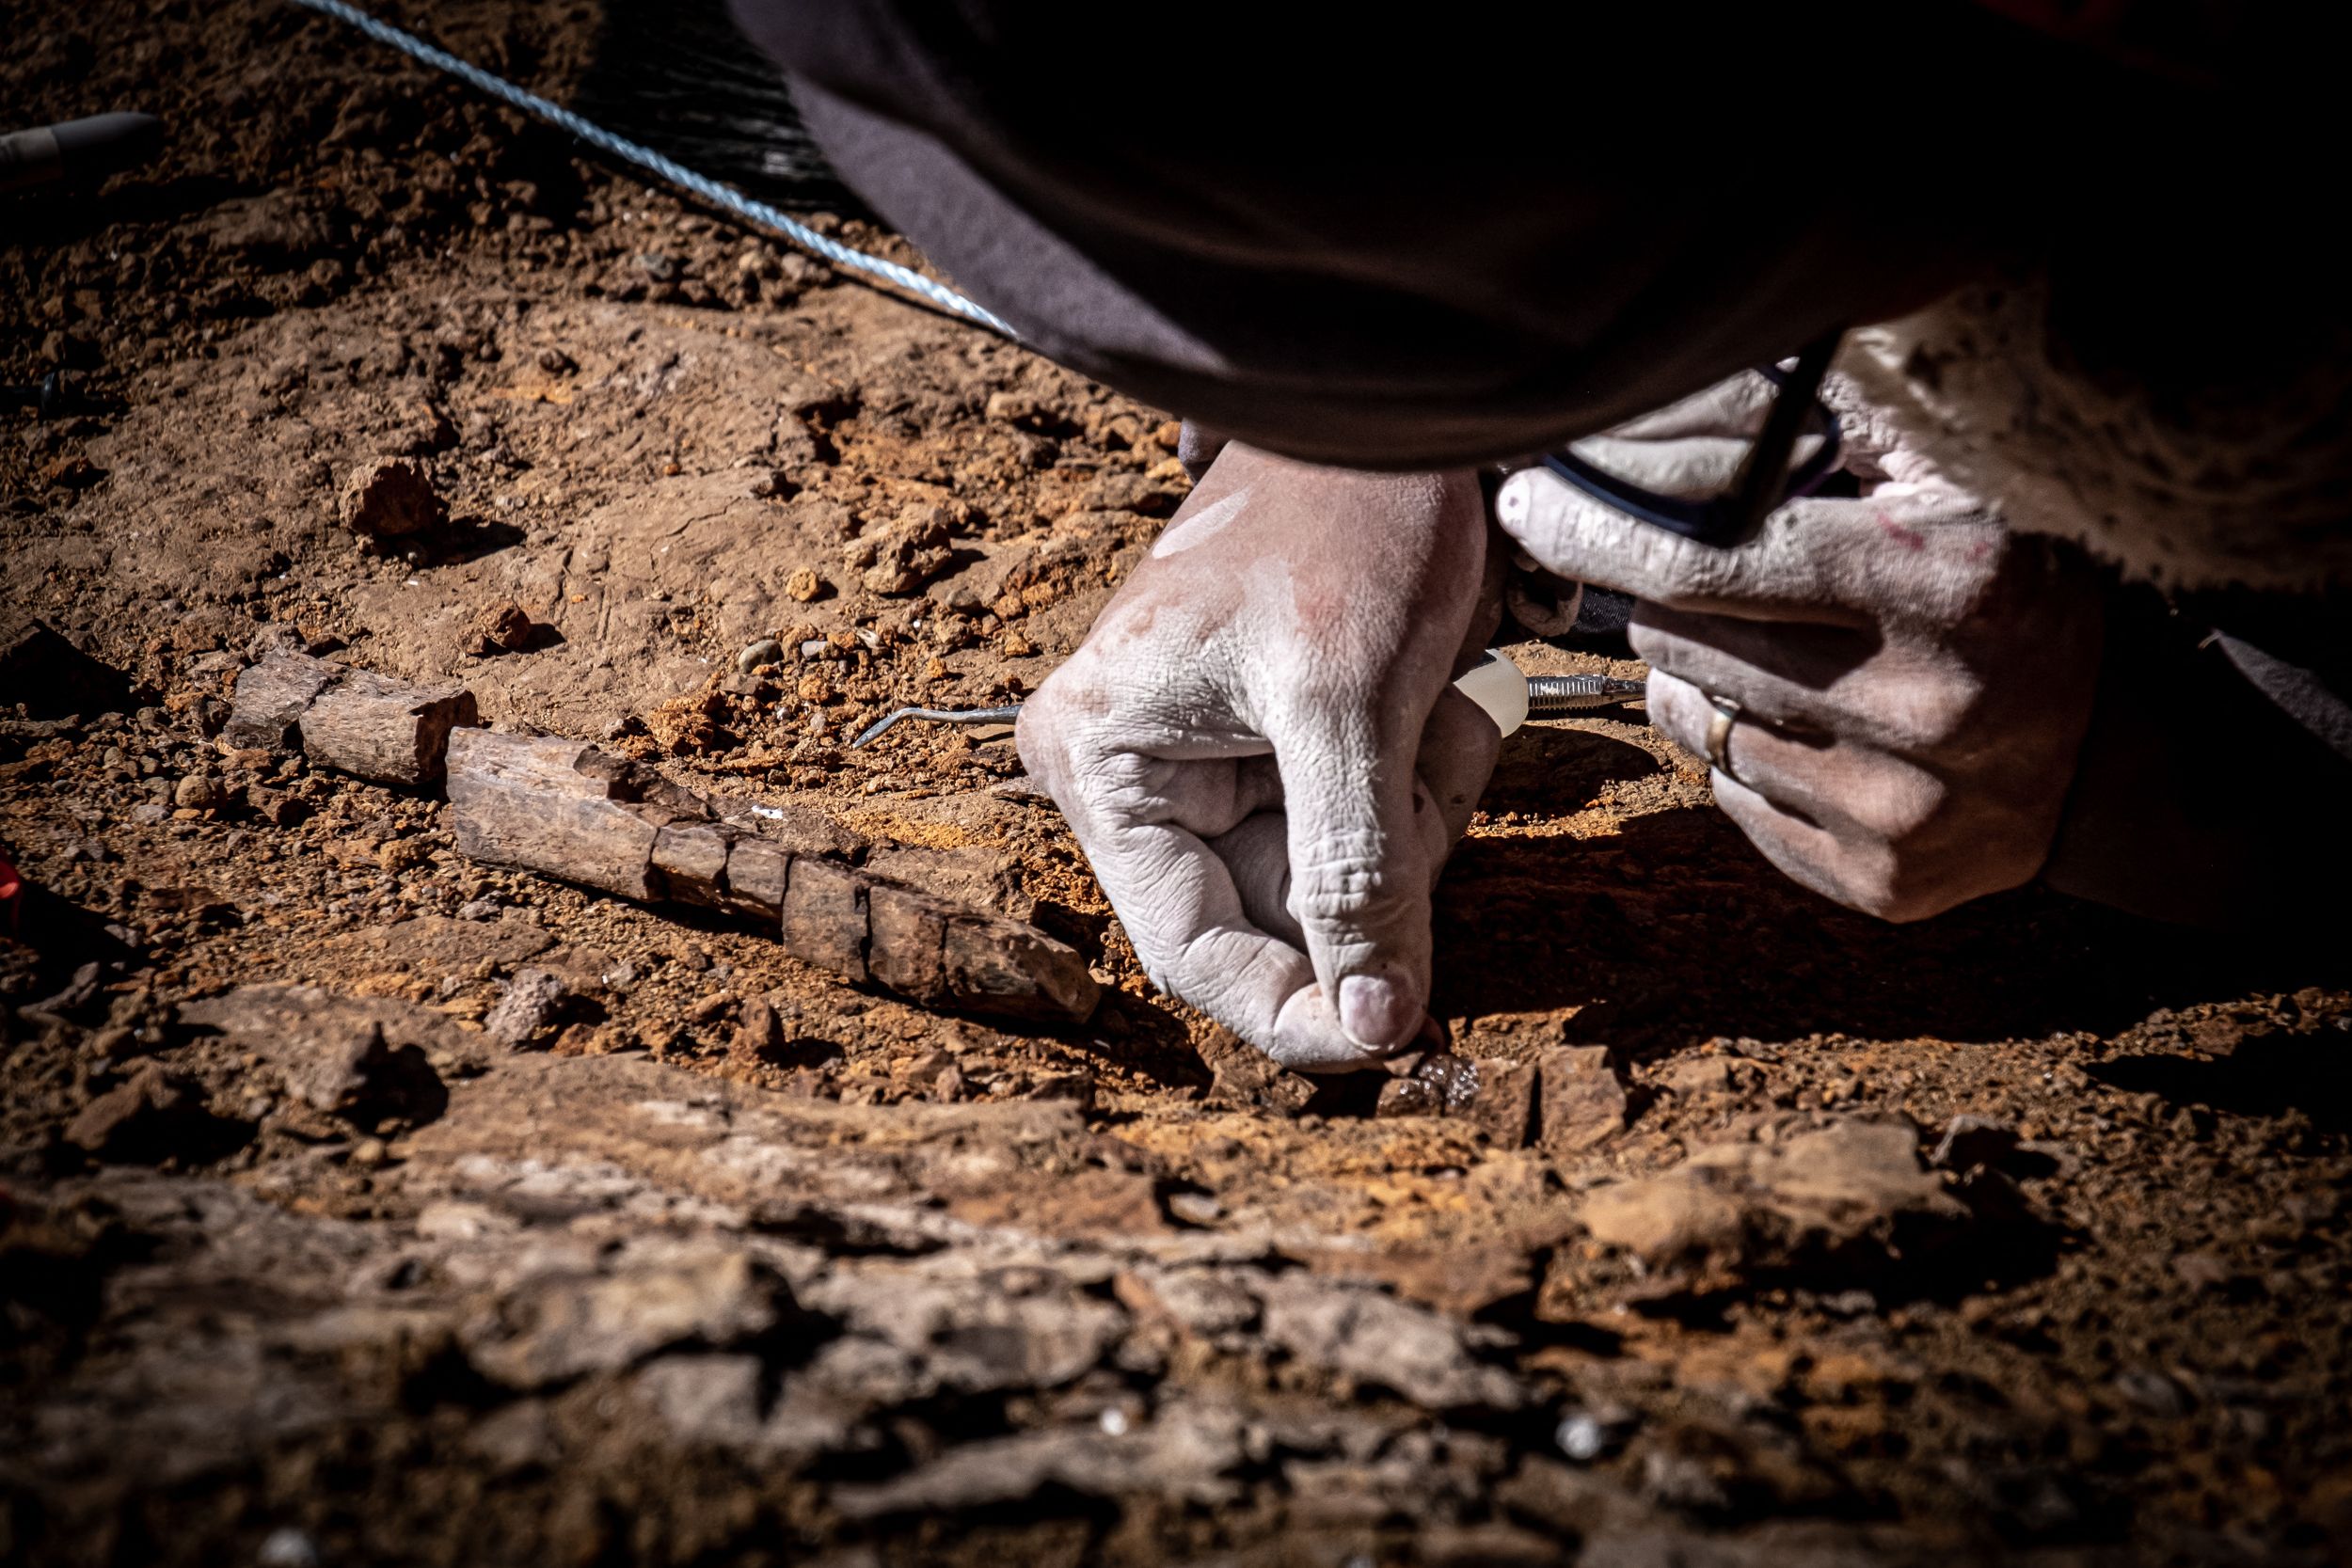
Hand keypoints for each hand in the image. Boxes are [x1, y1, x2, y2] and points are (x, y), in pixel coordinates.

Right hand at [1018, 443, 1497, 1067]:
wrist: (1399, 406)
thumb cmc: (1343, 519)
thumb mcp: (1346, 703)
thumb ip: (1352, 873)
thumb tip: (1371, 1029)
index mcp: (1103, 762)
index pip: (1192, 950)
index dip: (1296, 1009)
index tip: (1399, 1043)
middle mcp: (1139, 776)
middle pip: (1279, 918)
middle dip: (1379, 869)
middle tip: (1429, 768)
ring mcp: (1215, 763)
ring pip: (1340, 880)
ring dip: (1413, 818)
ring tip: (1436, 708)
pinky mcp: (1285, 747)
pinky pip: (1370, 829)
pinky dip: (1424, 786)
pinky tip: (1440, 705)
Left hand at [1494, 373, 2103, 920]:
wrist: (2115, 758)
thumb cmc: (2013, 596)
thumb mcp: (1957, 494)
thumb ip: (1831, 448)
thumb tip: (1671, 417)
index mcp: (1946, 586)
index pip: (1714, 558)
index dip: (1605, 530)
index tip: (1533, 507)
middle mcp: (1924, 707)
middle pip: (1687, 643)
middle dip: (1672, 604)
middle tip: (1706, 584)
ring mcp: (1899, 810)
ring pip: (1699, 726)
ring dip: (1701, 682)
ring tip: (1772, 656)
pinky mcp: (1880, 885)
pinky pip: (1735, 802)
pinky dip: (1744, 758)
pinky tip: (1807, 730)